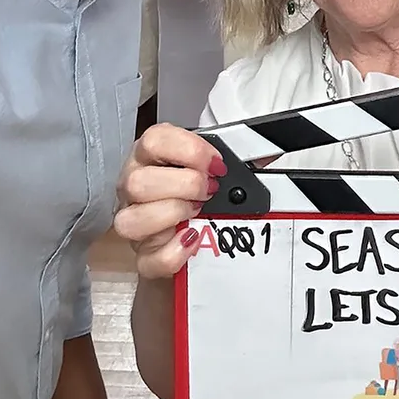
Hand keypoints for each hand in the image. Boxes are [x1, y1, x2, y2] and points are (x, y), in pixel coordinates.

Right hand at [114, 123, 226, 278]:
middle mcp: (133, 186)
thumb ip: (232, 157)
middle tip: (210, 190)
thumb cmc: (196, 193)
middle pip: (138, 182)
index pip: (154, 141)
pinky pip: (151, 258)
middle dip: (185, 185)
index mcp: (149, 156)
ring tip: (197, 213)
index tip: (217, 164)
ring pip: (132, 220)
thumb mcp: (209, 167)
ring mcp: (132, 222)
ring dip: (173, 214)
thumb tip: (265, 154)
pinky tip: (192, 239)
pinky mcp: (142, 256)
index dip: (190, 150)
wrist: (188, 237)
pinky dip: (176, 250)